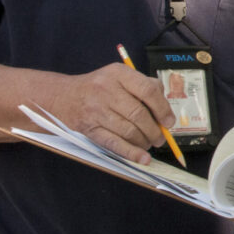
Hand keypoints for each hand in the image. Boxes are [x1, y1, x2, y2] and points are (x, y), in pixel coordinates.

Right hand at [47, 63, 173, 163]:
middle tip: (160, 138)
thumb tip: (166, 109)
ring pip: (129, 131)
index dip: (162, 108)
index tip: (169, 121)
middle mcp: (106, 90)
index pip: (147, 91)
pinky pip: (114, 143)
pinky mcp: (90, 128)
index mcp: (118, 74)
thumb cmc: (100, 87)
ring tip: (149, 144)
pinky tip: (143, 158)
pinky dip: (131, 153)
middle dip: (154, 130)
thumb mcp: (120, 76)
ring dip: (144, 141)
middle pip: (138, 114)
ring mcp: (96, 110)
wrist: (64, 97)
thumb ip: (145, 86)